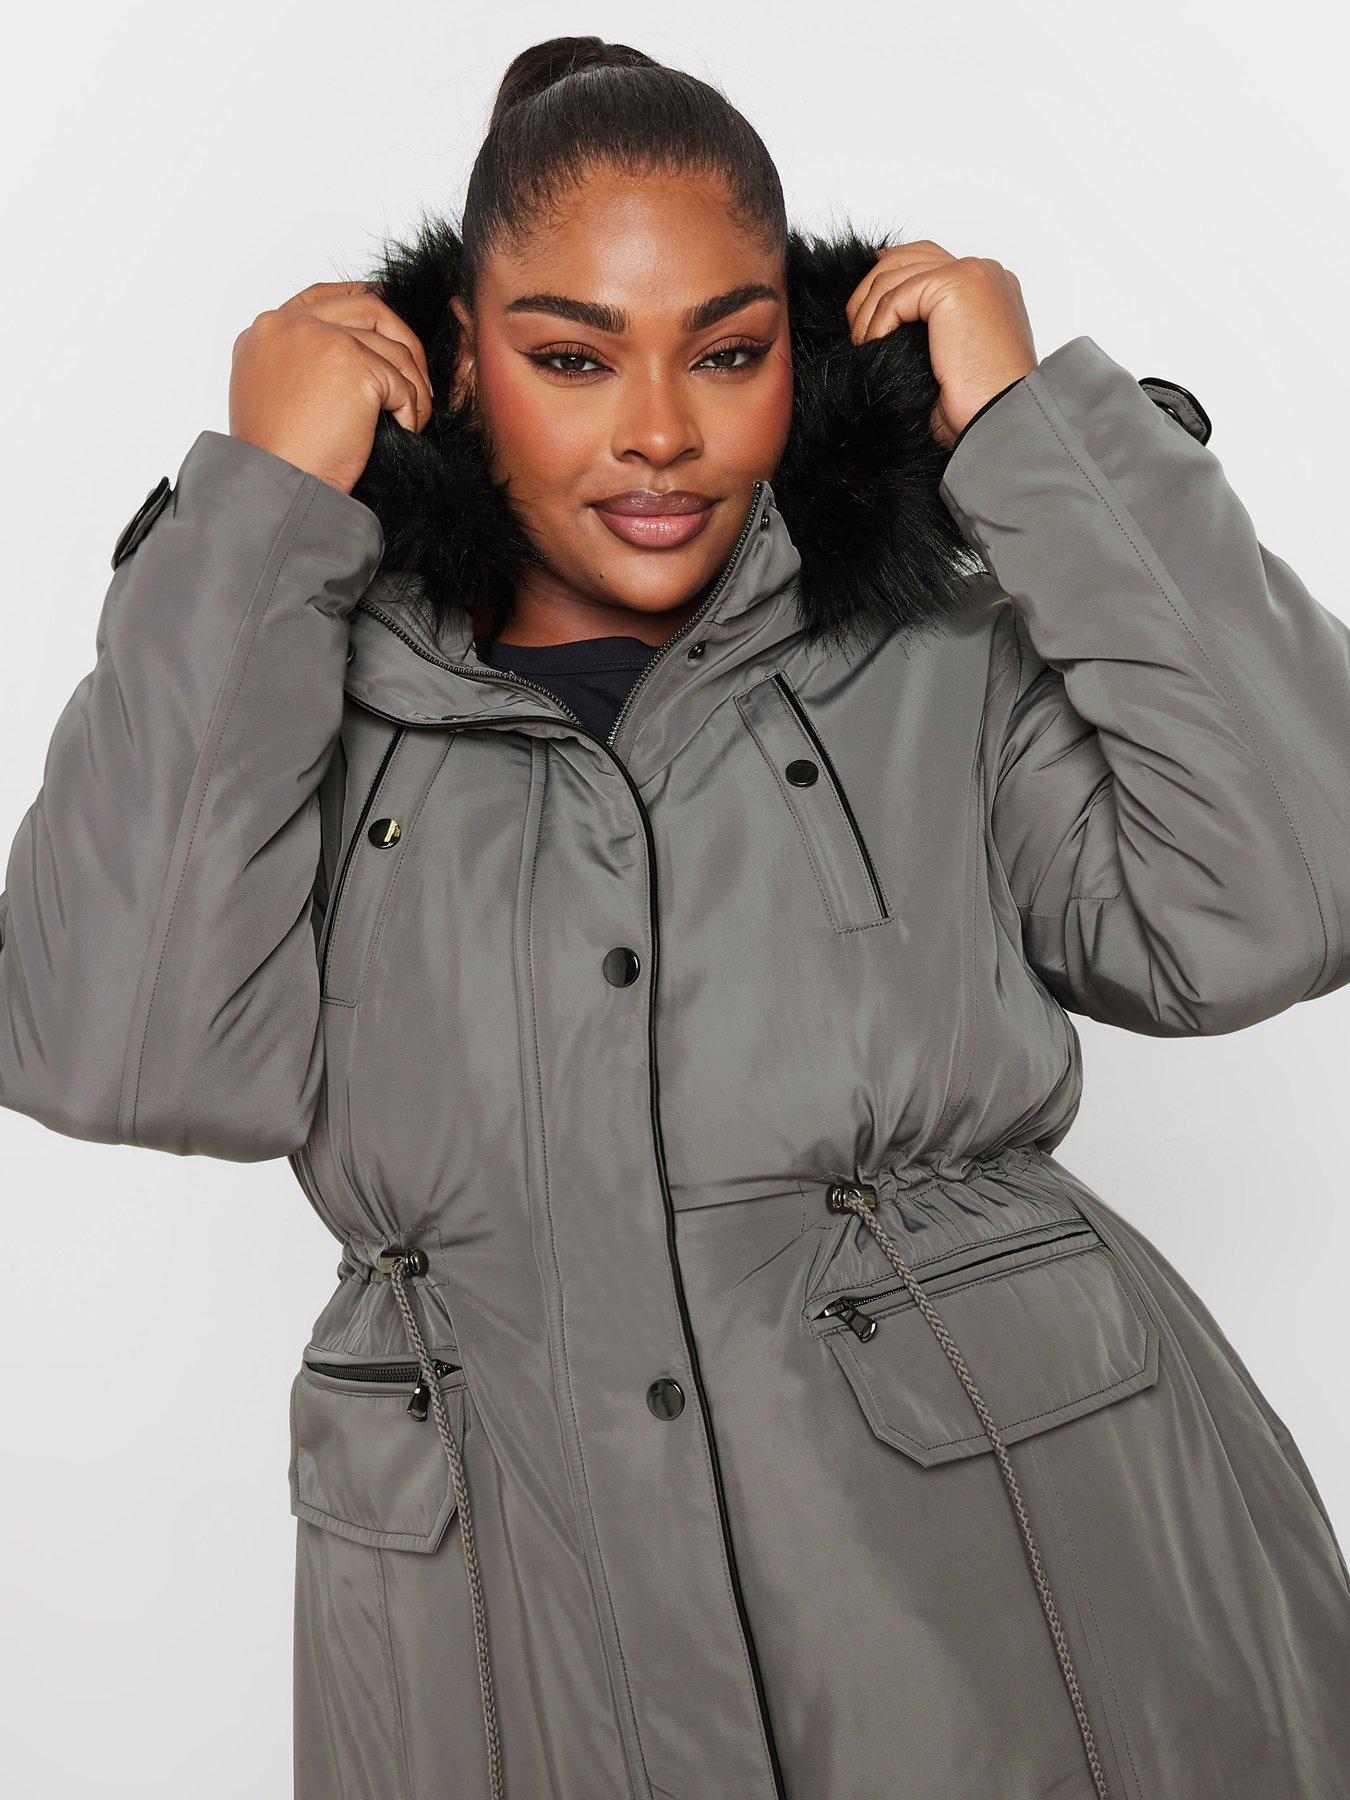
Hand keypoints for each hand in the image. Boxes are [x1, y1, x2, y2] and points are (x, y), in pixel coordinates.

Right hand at [229, 281, 433, 493]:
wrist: (278, 484)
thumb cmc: (277, 456)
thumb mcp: (270, 393)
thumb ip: (299, 362)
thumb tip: (345, 356)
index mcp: (267, 330)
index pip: (322, 297)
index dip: (359, 299)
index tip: (386, 310)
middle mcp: (293, 325)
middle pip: (368, 307)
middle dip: (404, 339)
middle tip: (417, 376)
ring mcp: (325, 340)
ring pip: (394, 349)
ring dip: (414, 386)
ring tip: (413, 418)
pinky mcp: (356, 366)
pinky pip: (404, 384)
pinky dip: (413, 410)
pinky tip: (405, 431)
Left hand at [844, 241, 1037, 448]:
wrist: (1000, 419)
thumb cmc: (978, 405)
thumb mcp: (949, 358)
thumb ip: (930, 328)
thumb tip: (885, 321)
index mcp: (988, 287)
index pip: (929, 262)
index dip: (891, 278)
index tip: (865, 307)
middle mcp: (985, 272)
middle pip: (909, 257)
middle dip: (871, 288)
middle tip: (855, 327)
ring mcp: (972, 274)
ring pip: (895, 274)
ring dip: (868, 312)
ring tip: (861, 346)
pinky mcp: (956, 284)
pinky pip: (895, 296)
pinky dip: (877, 323)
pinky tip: (874, 348)